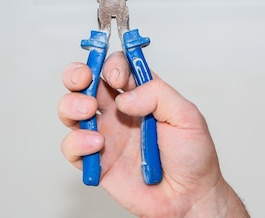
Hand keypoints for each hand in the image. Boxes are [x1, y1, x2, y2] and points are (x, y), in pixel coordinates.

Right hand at [58, 51, 248, 217]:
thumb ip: (158, 95)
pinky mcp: (96, 161)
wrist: (189, 198)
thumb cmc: (193, 157)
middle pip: (86, 82)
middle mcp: (118, 111)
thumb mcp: (187, 116)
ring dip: (72, 104)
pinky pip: (72, 147)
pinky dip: (77, 143)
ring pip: (71, 110)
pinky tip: (97, 145)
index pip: (116, 67)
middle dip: (77, 74)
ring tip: (88, 110)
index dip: (112, 65)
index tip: (119, 77)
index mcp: (140, 94)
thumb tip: (125, 96)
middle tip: (84, 79)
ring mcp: (105, 134)